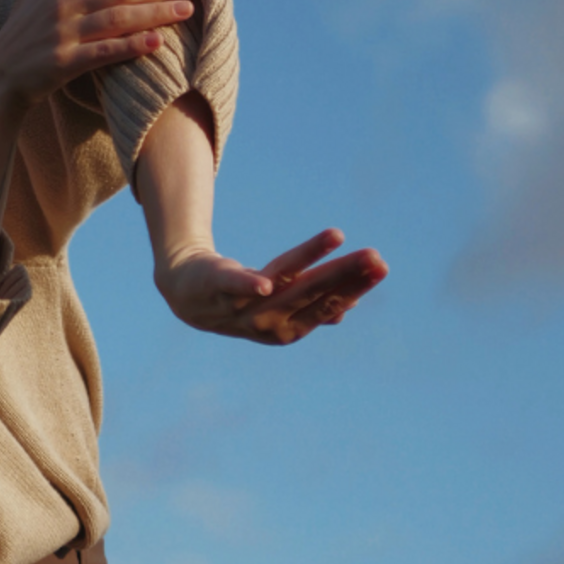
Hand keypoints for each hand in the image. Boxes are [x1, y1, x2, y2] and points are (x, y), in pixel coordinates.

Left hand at [154, 229, 388, 344]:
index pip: (324, 308)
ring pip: (280, 282)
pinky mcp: (212, 283)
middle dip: (343, 276)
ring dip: (309, 261)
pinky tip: (265, 284)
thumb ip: (310, 307)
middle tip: (377, 257)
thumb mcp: (277, 305)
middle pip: (309, 294)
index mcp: (283, 329)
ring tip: (339, 235)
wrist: (185, 295)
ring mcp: (238, 303)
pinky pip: (231, 284)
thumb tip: (347, 309)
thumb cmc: (240, 300)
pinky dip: (246, 285)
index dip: (351, 290)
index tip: (379, 269)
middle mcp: (263, 320)